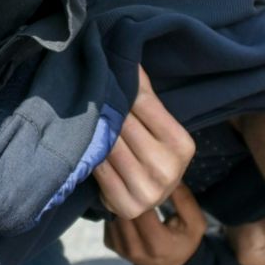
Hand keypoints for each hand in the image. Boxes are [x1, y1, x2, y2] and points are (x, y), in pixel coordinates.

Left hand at [95, 69, 196, 220]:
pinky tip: (83, 140)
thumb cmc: (153, 152)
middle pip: (123, 124)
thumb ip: (146, 98)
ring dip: (94, 127)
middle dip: (105, 105)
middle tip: (87, 85)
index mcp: (182, 145)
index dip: (123, 85)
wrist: (150, 195)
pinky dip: (90, 152)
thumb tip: (128, 60)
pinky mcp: (126, 205)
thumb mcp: (159, 126)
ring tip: (82, 110)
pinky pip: (99, 167)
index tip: (106, 68)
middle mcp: (168, 169)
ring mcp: (148, 190)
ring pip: (109, 145)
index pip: (143, 103)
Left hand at [102, 184, 205, 264]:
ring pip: (112, 215)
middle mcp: (136, 249)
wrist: (172, 264)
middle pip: (123, 212)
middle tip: (131, 173)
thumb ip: (184, 199)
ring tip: (126, 183)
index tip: (144, 175)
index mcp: (158, 243)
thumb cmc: (184, 240)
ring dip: (116, 198)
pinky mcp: (111, 245)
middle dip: (126, 191)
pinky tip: (122, 200)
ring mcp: (121, 248)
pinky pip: (107, 220)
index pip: (142, 210)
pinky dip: (112, 209)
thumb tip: (168, 175)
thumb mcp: (195, 222)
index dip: (141, 190)